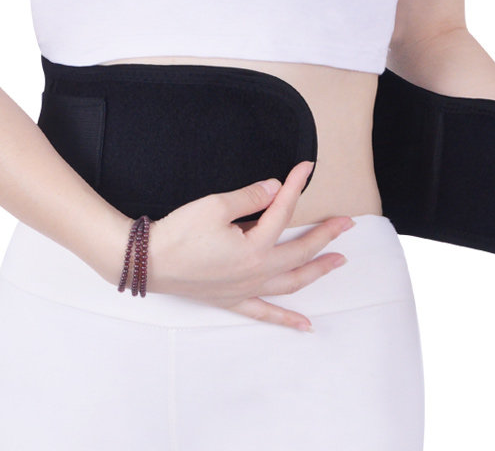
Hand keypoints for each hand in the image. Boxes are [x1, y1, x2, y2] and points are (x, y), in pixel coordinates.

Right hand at [146, 160, 355, 331]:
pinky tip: (305, 325)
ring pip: (292, 281)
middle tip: (347, 223)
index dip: (295, 187)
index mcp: (254, 246)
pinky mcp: (233, 299)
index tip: (307, 168)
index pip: (282, 211)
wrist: (148, 261)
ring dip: (317, 270)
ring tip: (339, 261)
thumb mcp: (215, 205)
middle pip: (300, 251)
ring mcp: (247, 288)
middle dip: (326, 235)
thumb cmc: (179, 233)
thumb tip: (275, 188)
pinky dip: (287, 319)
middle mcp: (256, 271)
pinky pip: (266, 313)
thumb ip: (250, 197)